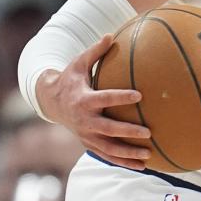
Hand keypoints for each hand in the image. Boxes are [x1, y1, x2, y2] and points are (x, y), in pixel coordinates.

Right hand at [36, 34, 151, 169]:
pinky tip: (142, 166)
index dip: (121, 97)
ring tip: (148, 156)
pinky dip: (124, 162)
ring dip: (128, 154)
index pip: (105, 98)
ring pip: (109, 148)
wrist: (51, 102)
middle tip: (148, 133)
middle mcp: (85, 120)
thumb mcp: (79, 63)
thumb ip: (95, 51)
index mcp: (84, 100)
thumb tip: (111, 34)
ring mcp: (87, 135)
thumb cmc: (70, 79)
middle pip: (109, 129)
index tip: (139, 94)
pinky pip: (108, 155)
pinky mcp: (89, 144)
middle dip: (128, 132)